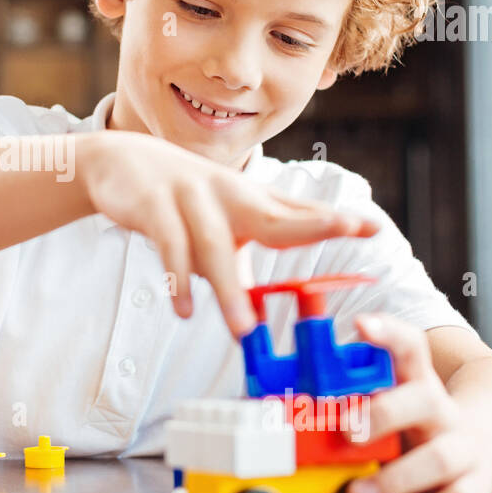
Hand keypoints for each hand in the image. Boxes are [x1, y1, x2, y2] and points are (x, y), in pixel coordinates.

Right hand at [79, 129, 378, 337]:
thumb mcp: (220, 220)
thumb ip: (242, 256)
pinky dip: (176, 279)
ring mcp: (190, 198)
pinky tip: (184, 309)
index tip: (372, 226)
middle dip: (311, 222)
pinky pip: (168, 247)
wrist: (119, 163)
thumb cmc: (181, 198)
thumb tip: (263, 302)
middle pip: (272, 214)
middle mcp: (227, 196)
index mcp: (247, 201)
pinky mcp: (154, 207)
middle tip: (345, 229)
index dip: (334, 219)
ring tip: (243, 330)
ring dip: (228, 289)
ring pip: (214, 245)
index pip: (297, 211)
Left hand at [345, 313, 491, 492]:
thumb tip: (287, 412)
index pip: (410, 347)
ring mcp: (466, 449)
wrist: (487, 448)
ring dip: (393, 480)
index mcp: (419, 383)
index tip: (361, 324)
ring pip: (439, 459)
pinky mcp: (477, 488)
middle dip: (384, 414)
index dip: (388, 332)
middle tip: (347, 432)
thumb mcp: (393, 404)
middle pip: (424, 400)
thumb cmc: (417, 427)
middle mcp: (444, 412)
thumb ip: (354, 402)